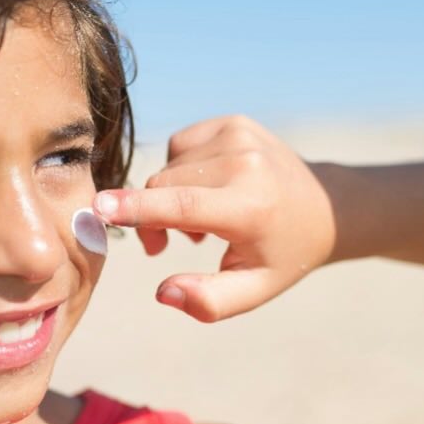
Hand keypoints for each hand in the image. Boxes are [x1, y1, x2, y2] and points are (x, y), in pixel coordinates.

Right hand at [93, 115, 335, 321]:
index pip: (183, 205)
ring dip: (171, 197)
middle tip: (166, 246)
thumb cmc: (281, 255)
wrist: (324, 207)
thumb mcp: (255, 290)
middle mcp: (245, 163)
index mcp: (251, 207)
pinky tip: (208, 188)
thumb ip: (209, 301)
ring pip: (168, 169)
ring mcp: (239, 135)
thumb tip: (164, 293)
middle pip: (163, 188)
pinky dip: (183, 172)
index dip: (139, 209)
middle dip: (151, 218)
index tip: (100, 208)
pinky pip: (180, 148)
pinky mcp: (233, 122)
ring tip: (201, 221)